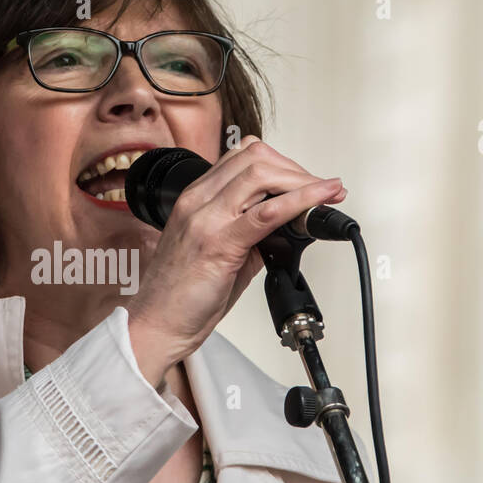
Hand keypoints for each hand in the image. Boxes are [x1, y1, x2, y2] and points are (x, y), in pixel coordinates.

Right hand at [124, 136, 346, 386]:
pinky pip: (267, 212)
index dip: (281, 164)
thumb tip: (287, 225)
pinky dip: (301, 201)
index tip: (305, 181)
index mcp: (194, 199)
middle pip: (255, 158)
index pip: (242, 158)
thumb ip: (249, 233)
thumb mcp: (217, 252)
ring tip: (325, 197)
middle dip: (296, 170)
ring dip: (302, 182)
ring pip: (261, 174)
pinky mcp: (218, 242)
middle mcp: (197, 201)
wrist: (157, 324)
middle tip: (321, 191)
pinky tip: (321, 201)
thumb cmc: (181, 295)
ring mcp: (205, 218)